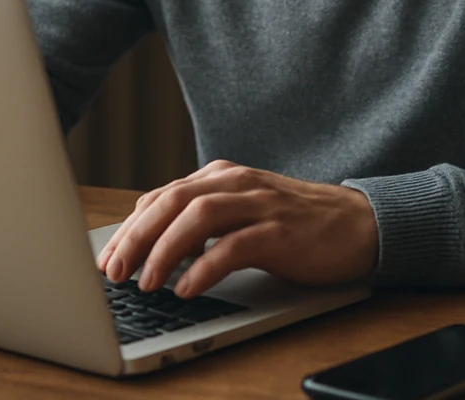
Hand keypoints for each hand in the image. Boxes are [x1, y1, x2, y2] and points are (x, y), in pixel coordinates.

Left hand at [95, 160, 378, 297]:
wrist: (359, 224)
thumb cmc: (297, 224)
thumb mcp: (243, 211)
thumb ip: (202, 217)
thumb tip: (149, 239)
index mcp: (223, 176)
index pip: (162, 196)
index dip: (128, 227)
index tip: (104, 259)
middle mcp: (237, 183)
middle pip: (172, 201)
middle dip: (135, 237)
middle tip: (112, 272)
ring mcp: (260, 205)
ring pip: (198, 217)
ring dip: (164, 250)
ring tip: (145, 282)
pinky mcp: (280, 231)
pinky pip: (234, 246)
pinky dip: (205, 267)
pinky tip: (188, 288)